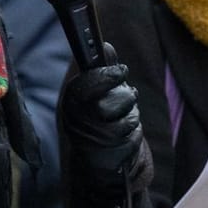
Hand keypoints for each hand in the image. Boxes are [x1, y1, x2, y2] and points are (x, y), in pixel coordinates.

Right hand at [58, 44, 152, 192]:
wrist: (99, 162)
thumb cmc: (100, 121)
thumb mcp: (99, 93)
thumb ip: (104, 70)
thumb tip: (105, 46)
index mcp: (72, 103)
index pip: (86, 86)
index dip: (106, 76)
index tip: (122, 71)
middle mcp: (77, 122)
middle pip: (111, 103)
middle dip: (125, 99)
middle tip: (127, 98)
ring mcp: (92, 141)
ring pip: (125, 120)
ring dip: (132, 117)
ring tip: (123, 119)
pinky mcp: (109, 157)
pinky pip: (133, 138)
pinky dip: (134, 135)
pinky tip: (124, 137)